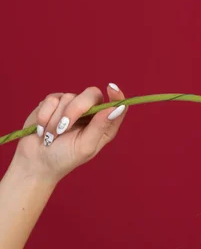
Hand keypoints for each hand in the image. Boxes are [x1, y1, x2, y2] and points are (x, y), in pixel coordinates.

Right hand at [11, 84, 127, 183]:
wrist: (36, 161)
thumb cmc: (65, 157)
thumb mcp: (86, 145)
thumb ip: (100, 126)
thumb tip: (116, 108)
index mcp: (105, 124)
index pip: (117, 104)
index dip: (117, 95)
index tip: (111, 88)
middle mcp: (91, 112)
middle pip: (92, 94)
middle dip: (75, 110)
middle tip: (63, 128)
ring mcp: (72, 106)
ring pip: (68, 97)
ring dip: (56, 120)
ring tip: (52, 136)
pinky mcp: (54, 103)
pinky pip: (51, 100)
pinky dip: (45, 116)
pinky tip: (42, 129)